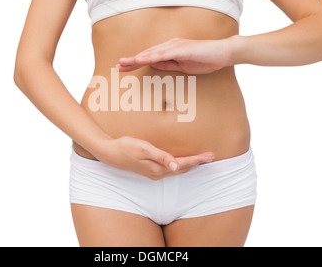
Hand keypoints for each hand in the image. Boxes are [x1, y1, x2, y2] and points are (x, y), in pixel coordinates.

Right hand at [94, 136, 215, 179]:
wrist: (109, 153)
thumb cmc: (126, 147)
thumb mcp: (143, 149)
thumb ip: (161, 157)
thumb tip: (176, 165)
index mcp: (158, 168)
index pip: (183, 164)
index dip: (198, 160)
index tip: (210, 155)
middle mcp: (158, 174)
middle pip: (183, 169)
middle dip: (198, 163)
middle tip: (211, 157)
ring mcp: (154, 174)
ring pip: (177, 170)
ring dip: (190, 165)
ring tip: (201, 160)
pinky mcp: (150, 171)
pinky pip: (170, 170)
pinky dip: (180, 166)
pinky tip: (182, 162)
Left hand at [116, 36, 235, 73]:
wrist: (223, 53)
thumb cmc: (205, 59)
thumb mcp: (182, 66)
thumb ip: (168, 64)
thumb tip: (153, 65)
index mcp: (170, 50)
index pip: (148, 58)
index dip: (134, 63)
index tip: (122, 69)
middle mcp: (170, 45)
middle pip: (147, 54)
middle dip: (131, 61)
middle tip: (116, 67)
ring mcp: (176, 46)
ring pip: (152, 53)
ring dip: (137, 58)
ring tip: (124, 63)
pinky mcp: (183, 48)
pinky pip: (164, 53)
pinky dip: (152, 56)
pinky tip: (143, 59)